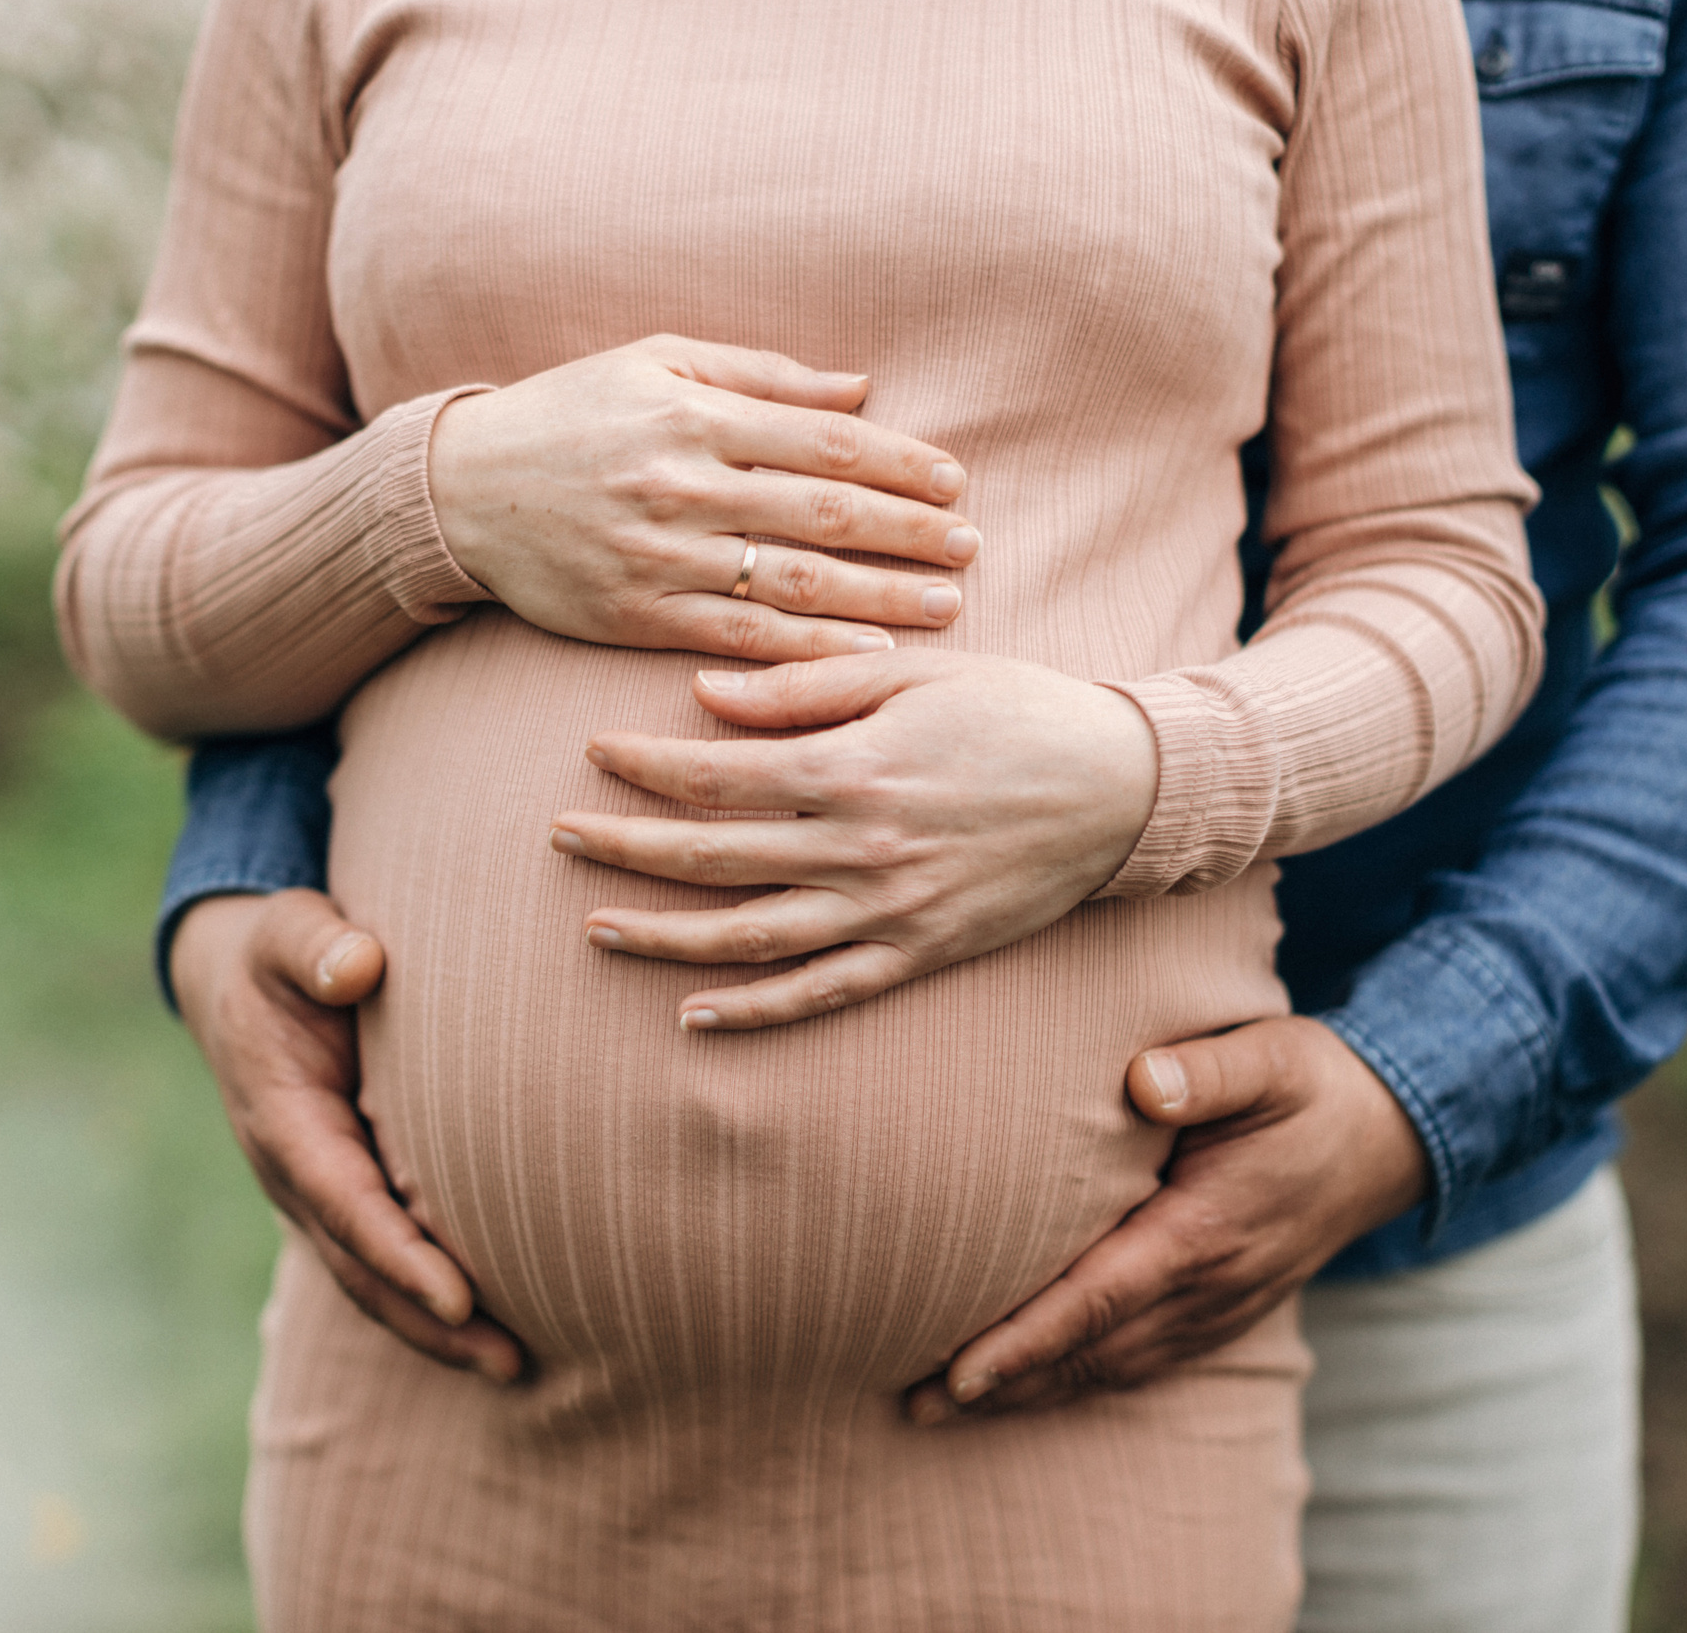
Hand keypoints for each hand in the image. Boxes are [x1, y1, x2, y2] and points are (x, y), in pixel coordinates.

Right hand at [171, 889, 526, 1382]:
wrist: (240, 982)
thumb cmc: (284, 952)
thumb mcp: (291, 932)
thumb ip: (318, 946)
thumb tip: (359, 965)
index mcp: (284, 1118)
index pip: (344, 1200)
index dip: (397, 1253)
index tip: (457, 1296)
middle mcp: (295, 1172)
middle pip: (361, 1266)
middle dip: (429, 1321)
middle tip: (508, 1361)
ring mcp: (316, 1193)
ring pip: (371, 1279)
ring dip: (436, 1330)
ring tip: (511, 1366)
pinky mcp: (343, 1195)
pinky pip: (382, 1262)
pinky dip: (428, 1304)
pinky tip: (490, 1330)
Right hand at [428, 334, 979, 662]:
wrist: (461, 490)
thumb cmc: (571, 414)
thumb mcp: (658, 362)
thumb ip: (762, 375)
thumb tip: (862, 389)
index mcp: (697, 414)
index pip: (827, 441)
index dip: (902, 462)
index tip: (955, 481)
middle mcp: (685, 485)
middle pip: (826, 513)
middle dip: (910, 532)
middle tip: (972, 547)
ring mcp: (663, 556)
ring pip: (796, 583)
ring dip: (881, 598)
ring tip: (946, 606)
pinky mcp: (641, 615)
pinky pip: (744, 640)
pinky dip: (813, 652)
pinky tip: (871, 659)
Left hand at [550, 648, 1158, 1028]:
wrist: (1125, 789)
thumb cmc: (1019, 710)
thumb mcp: (916, 672)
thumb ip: (807, 686)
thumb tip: (704, 697)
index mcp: (854, 767)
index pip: (715, 773)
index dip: (643, 766)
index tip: (591, 753)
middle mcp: (861, 849)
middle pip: (712, 857)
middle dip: (625, 848)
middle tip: (560, 836)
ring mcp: (889, 911)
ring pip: (750, 938)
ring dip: (664, 938)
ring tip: (597, 928)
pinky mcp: (920, 954)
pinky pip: (821, 995)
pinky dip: (754, 1012)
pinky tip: (695, 1015)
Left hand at [902, 1016, 1426, 1422]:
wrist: (1393, 1134)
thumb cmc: (1313, 1084)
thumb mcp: (1271, 1057)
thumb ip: (1208, 1072)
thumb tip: (1144, 1082)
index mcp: (1208, 1230)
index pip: (1099, 1298)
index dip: (1026, 1342)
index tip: (959, 1375)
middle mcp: (1213, 1287)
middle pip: (1092, 1354)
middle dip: (1004, 1386)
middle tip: (912, 1403)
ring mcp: (1223, 1309)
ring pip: (1114, 1369)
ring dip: (1034, 1393)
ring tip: (945, 1407)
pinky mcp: (1226, 1312)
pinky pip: (1142, 1364)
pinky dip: (1081, 1382)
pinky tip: (1029, 1387)